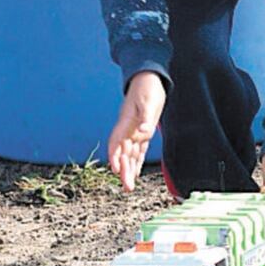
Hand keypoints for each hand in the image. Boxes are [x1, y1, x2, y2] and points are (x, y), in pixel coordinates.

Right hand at [108, 71, 165, 191]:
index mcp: (126, 122)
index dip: (115, 156)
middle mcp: (128, 129)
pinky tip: (135, 172)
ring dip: (129, 170)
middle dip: (124, 170)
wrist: (149, 77)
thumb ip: (146, 118)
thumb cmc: (148, 87)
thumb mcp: (148, 101)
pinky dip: (136, 161)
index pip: (116, 142)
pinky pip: (138, 150)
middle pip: (123, 152)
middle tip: (127, 187)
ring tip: (129, 187)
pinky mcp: (142, 131)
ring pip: (129, 154)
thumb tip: (145, 132)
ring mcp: (134, 130)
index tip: (115, 170)